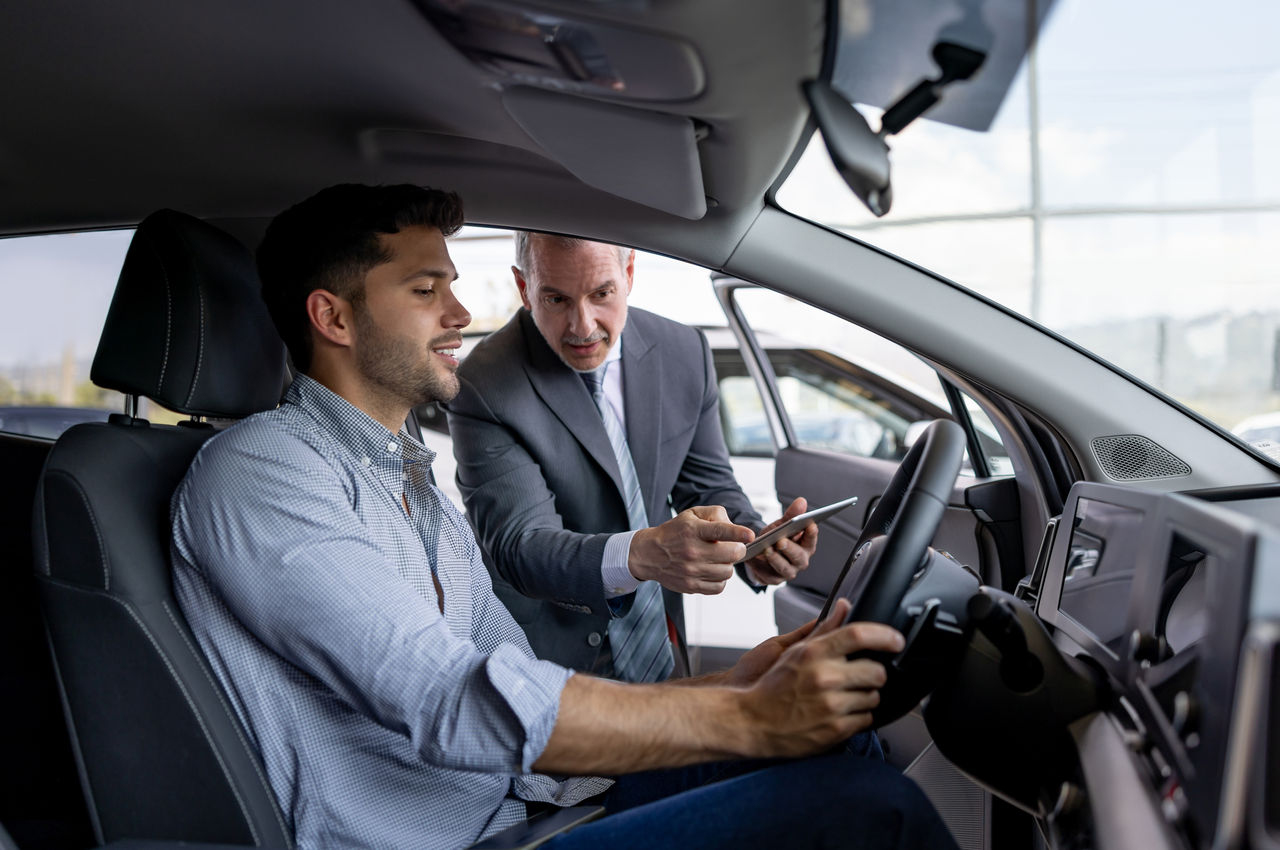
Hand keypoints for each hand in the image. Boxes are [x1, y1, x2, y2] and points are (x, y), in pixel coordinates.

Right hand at [629, 505, 753, 593]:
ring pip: (728, 571)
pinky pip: (719, 586)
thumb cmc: (675, 532)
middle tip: (731, 546)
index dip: (737, 533)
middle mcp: (692, 551)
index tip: (749, 535)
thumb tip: (735, 527)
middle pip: (732, 554)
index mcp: (693, 530)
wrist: (649, 554)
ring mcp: (691, 571)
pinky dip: (720, 579)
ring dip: (727, 564)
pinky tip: (712, 570)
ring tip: (717, 559)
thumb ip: (715, 514)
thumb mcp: (692, 514)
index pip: (719, 531)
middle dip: (737, 549)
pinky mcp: (691, 586)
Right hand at [735, 598, 903, 758]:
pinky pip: (866, 719)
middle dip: (874, 673)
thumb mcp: (794, 651)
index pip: (858, 635)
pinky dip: (858, 716)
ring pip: (873, 697)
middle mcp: (824, 678)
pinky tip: (840, 713)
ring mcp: (831, 706)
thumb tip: (844, 606)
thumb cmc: (772, 687)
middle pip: (876, 671)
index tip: (896, 640)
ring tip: (844, 696)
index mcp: (813, 654)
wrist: (752, 722)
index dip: (884, 635)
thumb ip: (824, 629)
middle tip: (861, 675)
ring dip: (865, 696)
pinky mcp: (835, 730)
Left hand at [745, 497, 818, 584]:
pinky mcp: (774, 579)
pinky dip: (761, 566)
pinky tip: (754, 558)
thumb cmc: (775, 537)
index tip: (810, 525)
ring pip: (785, 568)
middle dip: (790, 549)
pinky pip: (768, 575)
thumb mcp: (782, 525)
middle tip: (781, 541)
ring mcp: (788, 571)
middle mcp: (800, 561)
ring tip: (767, 550)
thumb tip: (802, 501)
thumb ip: (791, 515)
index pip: (811, 540)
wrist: (760, 553)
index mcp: (806, 546)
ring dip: (776, 559)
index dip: (811, 534)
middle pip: (799, 557)